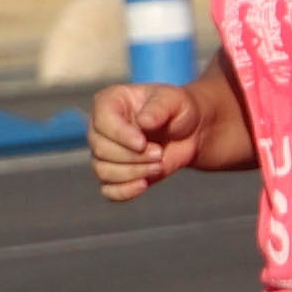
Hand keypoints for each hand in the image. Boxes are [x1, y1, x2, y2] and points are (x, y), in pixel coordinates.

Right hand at [85, 82, 207, 200]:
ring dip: (133, 173)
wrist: (190, 131)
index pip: (102, 121)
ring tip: (158, 165)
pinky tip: (143, 184)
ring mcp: (105, 152)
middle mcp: (101, 128)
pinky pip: (108, 190)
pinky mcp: (115, 174)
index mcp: (110, 102)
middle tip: (158, 153)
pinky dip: (124, 191)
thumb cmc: (178, 109)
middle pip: (102, 149)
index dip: (120, 135)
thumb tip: (143, 121)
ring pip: (104, 170)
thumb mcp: (174, 100)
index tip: (143, 142)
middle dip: (133, 156)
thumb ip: (159, 108)